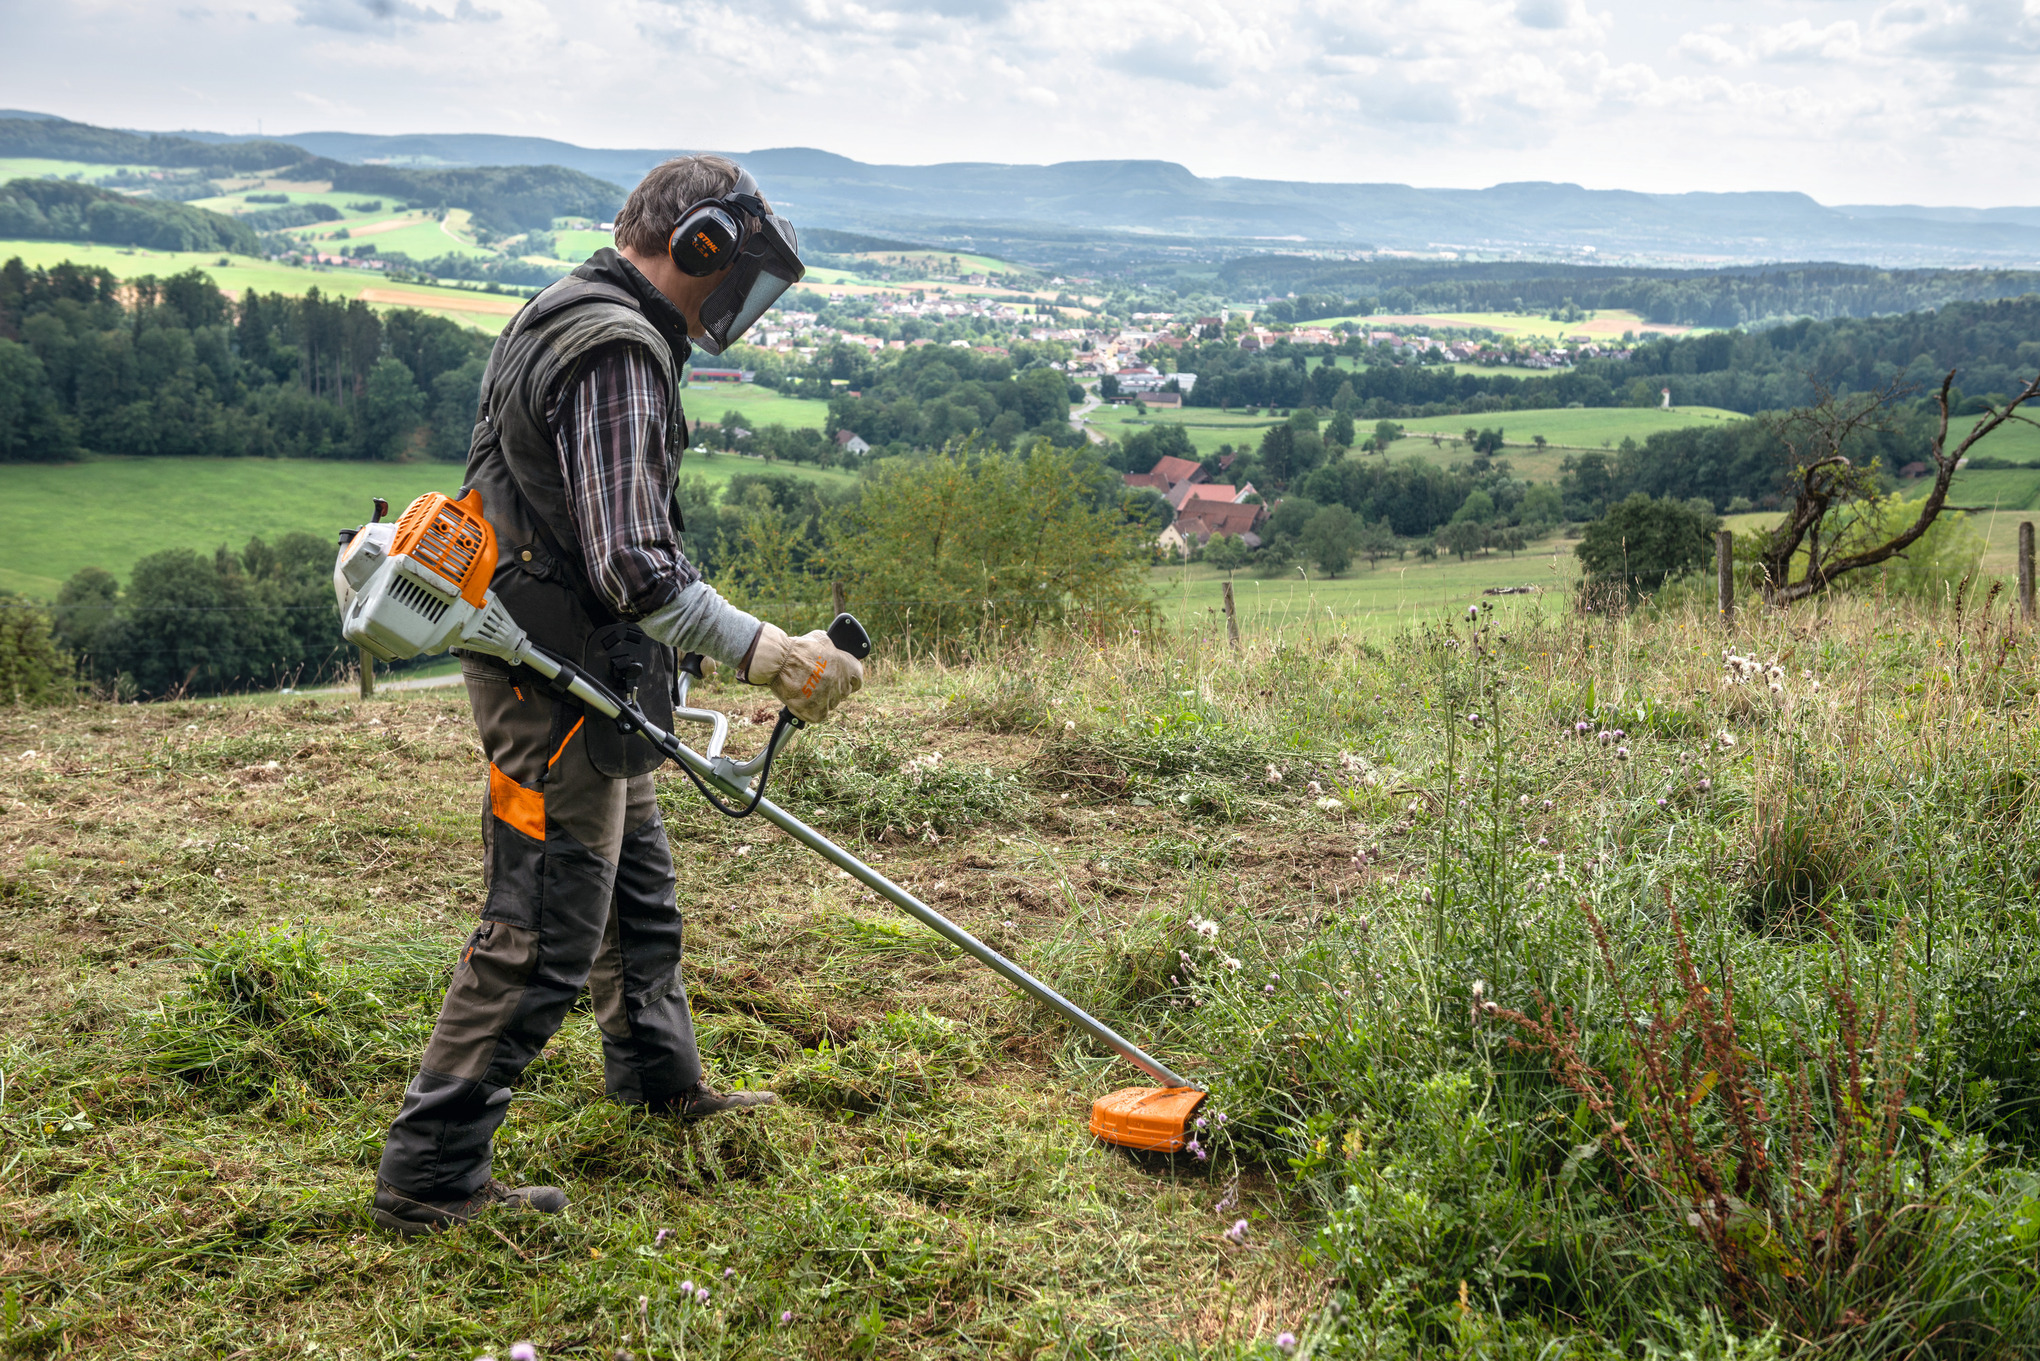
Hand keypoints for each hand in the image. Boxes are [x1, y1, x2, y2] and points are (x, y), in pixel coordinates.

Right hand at [742, 624, 862, 723]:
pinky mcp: (817, 712)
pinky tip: (801, 700)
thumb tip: (832, 649)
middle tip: (815, 682)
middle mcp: (842, 685)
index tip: (839, 679)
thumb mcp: (821, 639)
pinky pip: (817, 716)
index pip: (857, 680)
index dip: (848, 679)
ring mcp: (830, 700)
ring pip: (829, 705)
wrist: (780, 661)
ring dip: (820, 700)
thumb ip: (832, 648)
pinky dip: (809, 711)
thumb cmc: (798, 649)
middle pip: (842, 693)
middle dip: (831, 689)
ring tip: (804, 689)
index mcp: (848, 667)